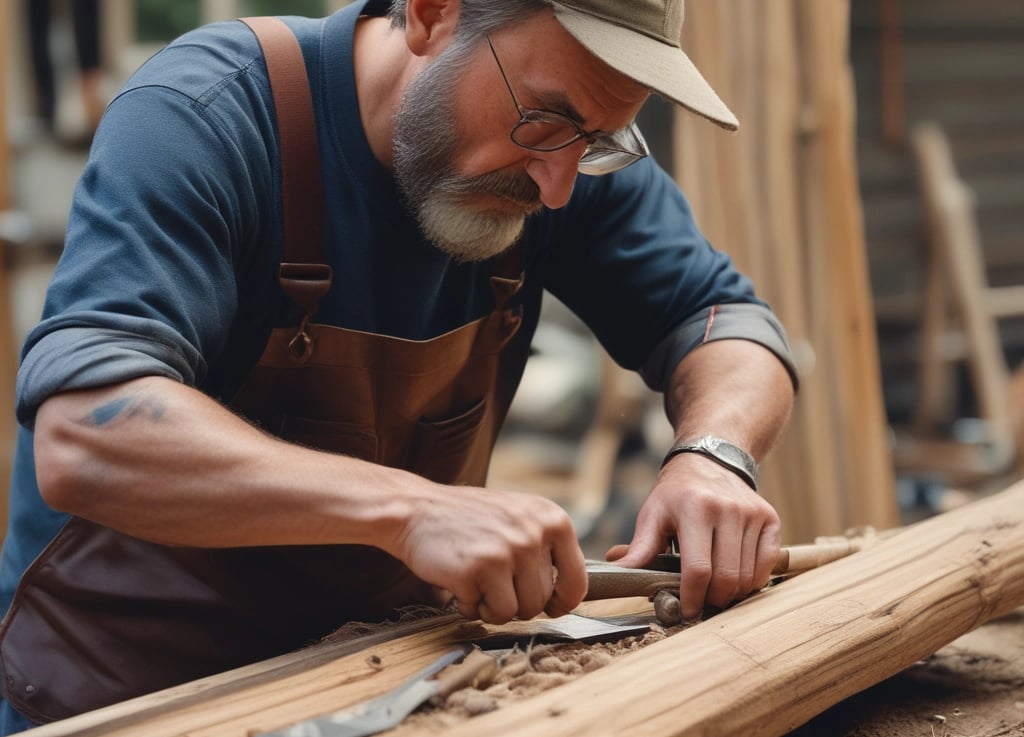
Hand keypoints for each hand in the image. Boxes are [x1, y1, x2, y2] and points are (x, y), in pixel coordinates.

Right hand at [392, 485, 586, 623]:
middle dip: (517, 602)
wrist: (416, 510)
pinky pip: (487, 612)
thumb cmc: (469, 519)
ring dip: (494, 607)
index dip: (562, 601)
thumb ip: (546, 550)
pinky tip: (460, 581)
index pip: (577, 580)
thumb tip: (569, 596)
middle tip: (494, 581)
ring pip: (517, 611)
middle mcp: (534, 533)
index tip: (551, 606)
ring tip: (478, 580)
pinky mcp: (478, 569)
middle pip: (542, 601)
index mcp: (552, 519)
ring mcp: (506, 551)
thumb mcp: (519, 519)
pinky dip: (472, 606)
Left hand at [606, 452, 780, 619]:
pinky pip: (767, 565)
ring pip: (747, 575)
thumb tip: (616, 570)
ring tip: (715, 591)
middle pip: (726, 577)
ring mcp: (752, 514)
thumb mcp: (653, 515)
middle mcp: (728, 509)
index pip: (698, 569)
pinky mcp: (770, 519)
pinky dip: (752, 580)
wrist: (710, 462)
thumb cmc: (676, 494)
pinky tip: (736, 578)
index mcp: (694, 508)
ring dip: (732, 593)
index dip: (693, 597)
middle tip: (701, 603)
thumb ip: (639, 547)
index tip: (687, 610)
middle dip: (712, 600)